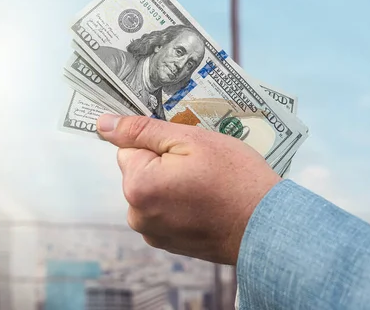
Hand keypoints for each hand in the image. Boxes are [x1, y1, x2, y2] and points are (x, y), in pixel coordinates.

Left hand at [96, 114, 280, 264]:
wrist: (266, 226)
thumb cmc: (235, 179)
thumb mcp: (192, 140)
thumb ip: (142, 130)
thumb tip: (103, 124)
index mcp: (137, 185)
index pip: (131, 147)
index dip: (161, 143)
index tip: (188, 148)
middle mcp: (137, 215)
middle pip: (141, 170)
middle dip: (166, 163)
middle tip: (203, 166)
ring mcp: (153, 234)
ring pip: (154, 190)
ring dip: (174, 184)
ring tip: (209, 186)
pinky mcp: (169, 244)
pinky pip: (166, 210)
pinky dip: (182, 204)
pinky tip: (208, 203)